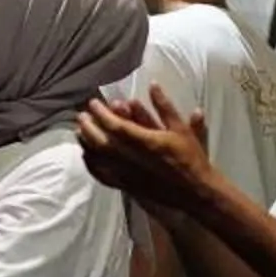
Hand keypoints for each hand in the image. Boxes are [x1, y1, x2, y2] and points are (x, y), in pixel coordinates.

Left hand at [78, 87, 217, 210]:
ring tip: (79, 131)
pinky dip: (92, 165)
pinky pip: (103, 176)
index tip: (93, 103)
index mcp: (147, 143)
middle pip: (102, 142)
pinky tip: (86, 156)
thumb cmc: (191, 158)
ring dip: (86, 144)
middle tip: (81, 115)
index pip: (116, 126)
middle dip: (88, 127)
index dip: (101, 113)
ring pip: (99, 159)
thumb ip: (165, 106)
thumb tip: (152, 84)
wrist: (196, 192)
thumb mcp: (182, 128)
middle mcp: (134, 159)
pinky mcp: (128, 186)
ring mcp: (128, 175)